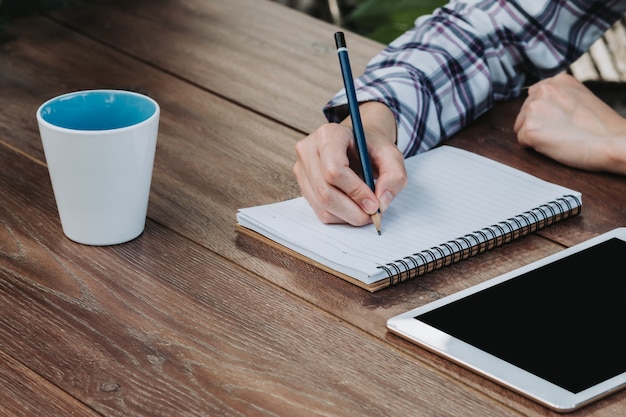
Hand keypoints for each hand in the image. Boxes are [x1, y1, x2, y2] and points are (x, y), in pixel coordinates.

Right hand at [293, 101, 406, 225]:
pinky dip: (340, 216)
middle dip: (352, 210)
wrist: (357, 144)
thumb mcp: (392, 156)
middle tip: (372, 214)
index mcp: (329, 134)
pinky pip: (319, 211)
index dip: (355, 191)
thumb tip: (382, 202)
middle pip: (324, 192)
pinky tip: (352, 207)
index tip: (374, 204)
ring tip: (364, 209)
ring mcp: (302, 168)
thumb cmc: (371, 147)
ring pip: (321, 205)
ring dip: (347, 216)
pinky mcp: (303, 185)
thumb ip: (394, 176)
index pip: (334, 170)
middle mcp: (309, 150)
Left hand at [514, 73, 625, 174]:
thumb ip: (559, 96)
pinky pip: (522, 142)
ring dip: (535, 135)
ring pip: (521, 127)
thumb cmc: (601, 127)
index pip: (534, 97)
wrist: (613, 143)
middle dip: (538, 124)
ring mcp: (534, 109)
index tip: (559, 120)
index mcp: (557, 80)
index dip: (544, 113)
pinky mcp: (529, 129)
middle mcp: (543, 90)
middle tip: (564, 131)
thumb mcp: (580, 98)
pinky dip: (534, 147)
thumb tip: (540, 105)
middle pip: (524, 112)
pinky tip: (554, 145)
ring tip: (560, 137)